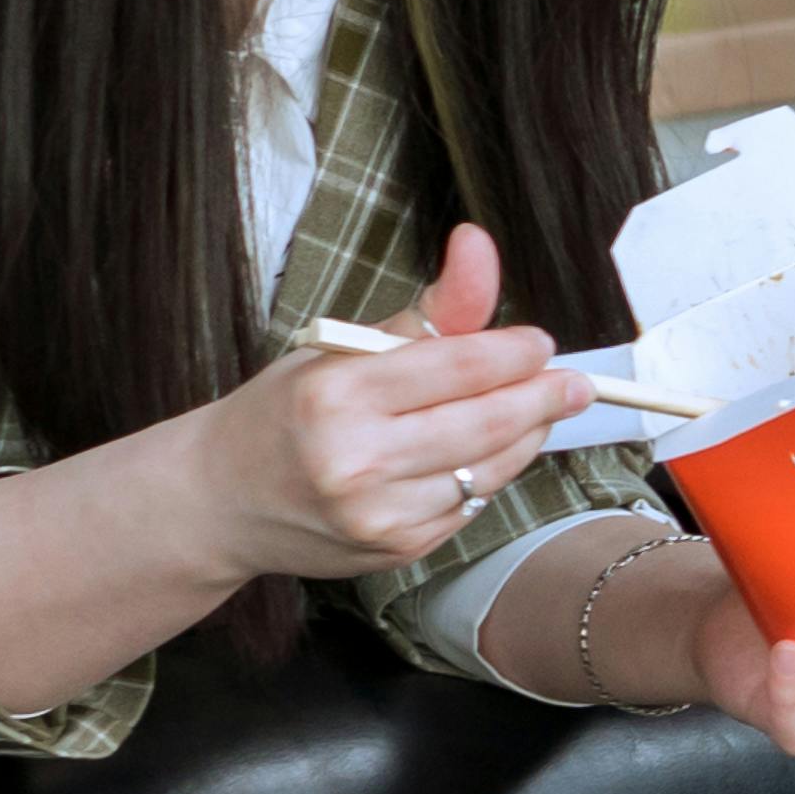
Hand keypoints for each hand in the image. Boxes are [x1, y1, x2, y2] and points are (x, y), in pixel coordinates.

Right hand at [185, 227, 602, 581]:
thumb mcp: (340, 349)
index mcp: (334, 395)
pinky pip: (470, 504)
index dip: (514, 352)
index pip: (457, 366)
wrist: (218, 501)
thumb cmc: (284, 413)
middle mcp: (355, 458)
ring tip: (537, 410)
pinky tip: (483, 453)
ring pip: (490, 468)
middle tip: (576, 383)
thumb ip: (426, 311)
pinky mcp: (397, 549)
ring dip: (525, 436)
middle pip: (488, 422)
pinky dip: (488, 473)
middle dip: (544, 398)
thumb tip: (480, 243)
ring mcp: (378, 513)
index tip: (540, 344)